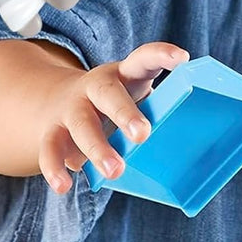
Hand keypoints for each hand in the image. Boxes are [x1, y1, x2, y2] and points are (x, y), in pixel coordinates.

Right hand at [39, 42, 188, 193]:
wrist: (55, 102)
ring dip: (97, 147)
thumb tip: (192, 148)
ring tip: (115, 171)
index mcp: (123, 75)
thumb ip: (155, 113)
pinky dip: (54, 167)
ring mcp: (71, 108)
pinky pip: (49, 147)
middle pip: (107, 93)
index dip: (161, 55)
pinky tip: (64, 186)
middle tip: (143, 135)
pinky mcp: (52, 131)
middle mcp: (95, 87)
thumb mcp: (133, 100)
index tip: (181, 58)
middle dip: (125, 113)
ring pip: (80, 123)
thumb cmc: (112, 106)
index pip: (142, 59)